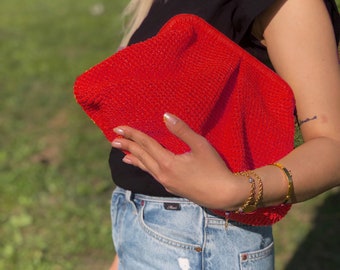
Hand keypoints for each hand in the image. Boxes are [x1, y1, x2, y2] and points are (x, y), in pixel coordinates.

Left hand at [111, 113, 240, 208]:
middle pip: (141, 156)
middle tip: (113, 139)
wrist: (223, 195)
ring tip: (122, 154)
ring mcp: (166, 183)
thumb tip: (165, 116)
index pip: (145, 144)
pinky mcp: (171, 188)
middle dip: (127, 146)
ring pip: (145, 167)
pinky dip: (143, 167)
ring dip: (133, 158)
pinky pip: (152, 174)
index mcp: (167, 162)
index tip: (117, 128)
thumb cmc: (214, 168)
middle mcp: (162, 174)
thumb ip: (181, 130)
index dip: (132, 134)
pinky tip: (143, 167)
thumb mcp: (200, 145)